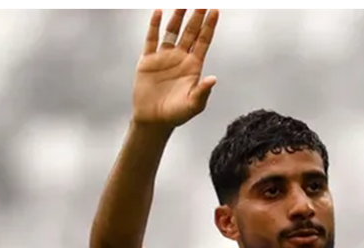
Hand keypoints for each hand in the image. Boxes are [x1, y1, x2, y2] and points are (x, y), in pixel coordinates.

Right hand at [132, 9, 219, 127]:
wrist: (153, 120)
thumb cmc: (177, 115)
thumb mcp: (193, 105)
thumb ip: (203, 92)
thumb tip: (213, 79)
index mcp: (194, 66)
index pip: (203, 41)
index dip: (209, 26)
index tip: (215, 10)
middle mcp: (180, 58)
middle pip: (190, 32)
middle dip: (196, 16)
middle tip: (202, 1)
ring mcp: (164, 57)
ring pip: (172, 31)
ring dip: (177, 17)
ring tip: (182, 2)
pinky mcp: (148, 60)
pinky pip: (151, 39)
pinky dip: (154, 26)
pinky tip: (158, 13)